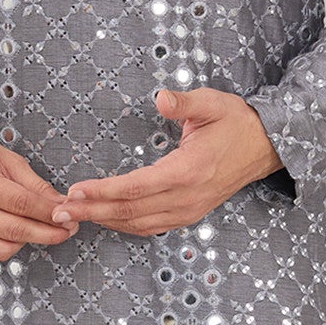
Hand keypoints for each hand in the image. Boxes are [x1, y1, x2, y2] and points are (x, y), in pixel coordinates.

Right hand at [0, 130, 78, 266]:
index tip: (68, 217)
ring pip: (2, 250)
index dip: (50, 214)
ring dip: (26, 243)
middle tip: (65, 230)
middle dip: (47, 233)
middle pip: (14, 230)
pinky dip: (5, 251)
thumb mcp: (4, 158)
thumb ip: (34, 184)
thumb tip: (61, 204)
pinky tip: (11, 235)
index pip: (22, 204)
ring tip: (34, 229)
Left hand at [48, 87, 282, 236]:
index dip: (103, 191)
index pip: (137, 186)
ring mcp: (189, 210)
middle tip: (59, 210)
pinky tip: (104, 218)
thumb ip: (184, 102)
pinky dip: (124, 224)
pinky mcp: (190, 214)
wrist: (266, 147)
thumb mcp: (213, 103)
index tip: (75, 190)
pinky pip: (151, 226)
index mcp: (189, 171)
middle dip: (92, 211)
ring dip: (104, 220)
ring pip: (138, 223)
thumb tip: (160, 98)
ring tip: (73, 216)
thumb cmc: (236, 122)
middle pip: (131, 211)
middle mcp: (187, 197)